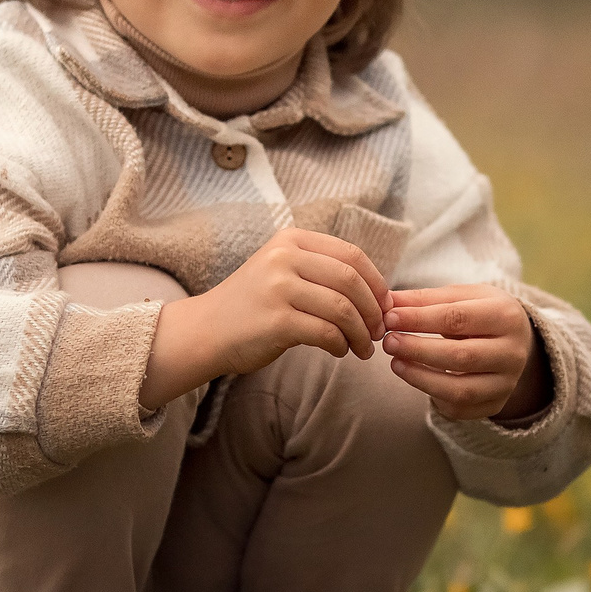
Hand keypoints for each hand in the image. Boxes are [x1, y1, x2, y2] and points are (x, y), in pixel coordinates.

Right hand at [140, 229, 389, 409]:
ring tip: (363, 348)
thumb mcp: (282, 270)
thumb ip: (322, 270)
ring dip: (360, 332)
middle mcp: (283, 257)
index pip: (351, 255)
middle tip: (378, 331)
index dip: (376, 282)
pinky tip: (339, 352)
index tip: (385, 305)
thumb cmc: (253, 305)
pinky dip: (341, 345)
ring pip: (342, 308)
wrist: (205, 331)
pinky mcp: (276, 321)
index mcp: (290, 240)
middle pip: (351, 279)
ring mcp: (278, 288)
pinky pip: (326, 332)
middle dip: (373, 309)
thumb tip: (379, 293)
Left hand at [382, 285, 549, 421]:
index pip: (458, 318)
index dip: (420, 319)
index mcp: (506, 316)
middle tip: (389, 341)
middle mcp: (513, 353)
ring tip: (395, 363)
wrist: (514, 340)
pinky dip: (432, 395)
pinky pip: (459, 408)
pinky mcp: (495, 404)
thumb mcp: (461, 297)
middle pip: (461, 356)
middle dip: (418, 349)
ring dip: (421, 377)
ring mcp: (506, 382)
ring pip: (460, 390)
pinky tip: (415, 377)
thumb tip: (388, 303)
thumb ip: (425, 300)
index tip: (391, 317)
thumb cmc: (480, 313)